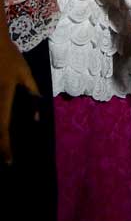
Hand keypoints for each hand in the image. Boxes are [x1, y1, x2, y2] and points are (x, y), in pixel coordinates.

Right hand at [0, 37, 40, 163]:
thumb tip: (37, 117)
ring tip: (3, 149)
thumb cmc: (11, 58)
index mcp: (3, 96)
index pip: (3, 126)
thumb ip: (32, 93)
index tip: (8, 162)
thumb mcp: (25, 73)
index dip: (4, 146)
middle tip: (4, 161)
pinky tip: (0, 128)